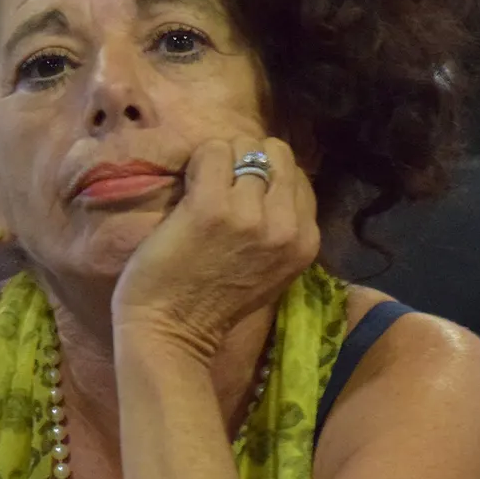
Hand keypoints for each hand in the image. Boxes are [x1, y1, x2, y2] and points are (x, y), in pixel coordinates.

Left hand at [112, 137, 319, 358]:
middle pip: (276, 154)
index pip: (298, 176)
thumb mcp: (273, 269)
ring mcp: (250, 216)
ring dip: (219, 160)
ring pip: (244, 147)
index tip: (241, 195)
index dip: (266, 176)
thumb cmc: (214, 304)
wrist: (173, 331)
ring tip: (201, 190)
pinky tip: (188, 188)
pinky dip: (197, 161)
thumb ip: (282, 226)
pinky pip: (212, 151)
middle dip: (246, 160)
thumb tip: (272, 176)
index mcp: (306, 241)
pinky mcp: (211, 207)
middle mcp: (285, 226)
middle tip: (220, 185)